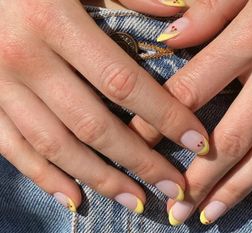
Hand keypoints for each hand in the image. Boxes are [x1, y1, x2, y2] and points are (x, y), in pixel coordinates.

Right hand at [0, 0, 208, 212]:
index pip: (122, 83)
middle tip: (175, 187)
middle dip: (140, 161)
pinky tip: (75, 198)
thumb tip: (181, 11)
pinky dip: (44, 176)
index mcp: (53, 21)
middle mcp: (24, 59)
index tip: (196, 141)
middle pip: (94, 125)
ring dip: (100, 179)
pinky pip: (12, 148)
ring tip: (138, 200)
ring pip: (55, 145)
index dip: (164, 115)